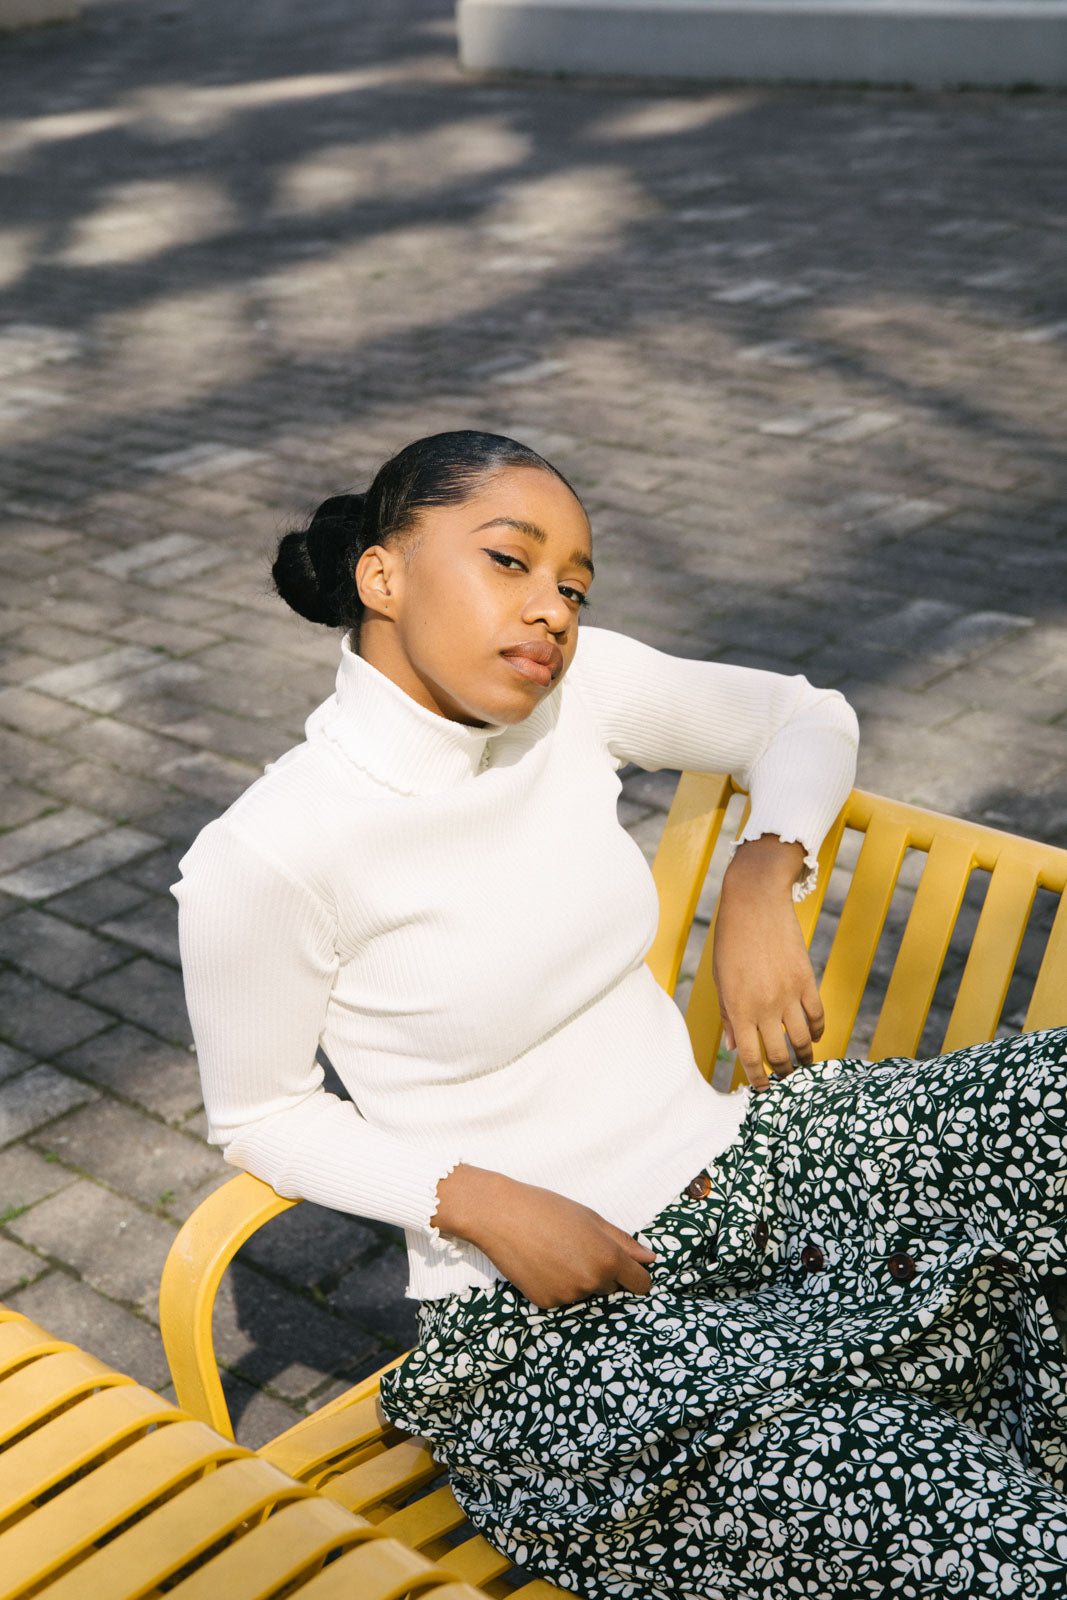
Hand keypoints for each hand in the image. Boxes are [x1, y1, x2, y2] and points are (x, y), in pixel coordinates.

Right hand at [432, 1164, 656, 1308]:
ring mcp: (568, 1296)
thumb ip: (623, 1241)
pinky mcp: (546, 1304)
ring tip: (555, 1252)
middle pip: (611, 1288)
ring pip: (585, 1294)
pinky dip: (556, 1286)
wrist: (500, 1216)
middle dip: (602, 1273)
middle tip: (577, 1248)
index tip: (629, 1270)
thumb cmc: (547, 1209)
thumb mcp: (591, 1218)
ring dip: (578, 1280)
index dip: (637, 1277)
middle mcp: (591, 1282)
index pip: (640, 1284)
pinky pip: (562, 1300)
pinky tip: (541, 1265)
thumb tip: (650, 1259)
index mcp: (608, 1258)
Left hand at [712, 834, 824, 1091]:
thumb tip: (732, 1046)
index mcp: (738, 1008)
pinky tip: (814, 1037)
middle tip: (786, 1080)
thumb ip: (729, 1015)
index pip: (748, 1056)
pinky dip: (817, 1031)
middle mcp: (764, 1006)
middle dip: (783, 1073)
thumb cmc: (730, 940)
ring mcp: (788, 994)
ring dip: (804, 1058)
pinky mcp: (807, 980)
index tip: (762, 1089)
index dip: (757, 1079)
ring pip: (802, 1041)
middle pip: (779, 1054)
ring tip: (804, 1066)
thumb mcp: (721, 979)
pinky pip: (817, 1016)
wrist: (754, 902)